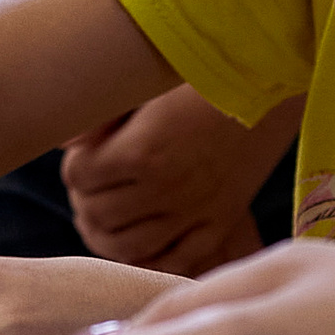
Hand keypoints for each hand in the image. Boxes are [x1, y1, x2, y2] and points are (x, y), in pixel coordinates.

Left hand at [61, 85, 289, 271]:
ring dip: (108, 233)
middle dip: (87, 198)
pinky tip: (141, 239)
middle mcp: (166, 188)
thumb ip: (101, 117)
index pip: (79, 177)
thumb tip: (65, 144)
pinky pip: (173, 259)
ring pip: (128, 247)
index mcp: (142, 150)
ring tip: (109, 212)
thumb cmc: (202, 75)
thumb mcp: (145, 86)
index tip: (87, 154)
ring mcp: (195, 211)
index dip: (76, 165)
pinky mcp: (220, 222)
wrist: (270, 80)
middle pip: (98, 214)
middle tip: (95, 184)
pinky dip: (150, 257)